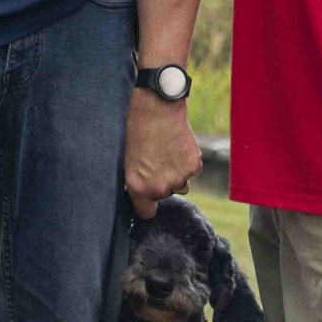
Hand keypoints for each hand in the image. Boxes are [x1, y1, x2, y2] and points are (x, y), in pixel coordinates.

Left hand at [125, 87, 201, 217]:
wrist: (156, 108)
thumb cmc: (137, 129)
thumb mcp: (127, 160)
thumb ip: (137, 181)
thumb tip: (144, 191)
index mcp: (139, 188)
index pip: (146, 213)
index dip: (147, 205)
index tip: (148, 198)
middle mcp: (159, 187)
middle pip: (164, 193)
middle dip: (162, 180)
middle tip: (156, 159)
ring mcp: (178, 177)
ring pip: (180, 181)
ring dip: (175, 170)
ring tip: (167, 149)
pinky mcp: (194, 166)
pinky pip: (191, 169)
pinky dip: (186, 159)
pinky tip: (177, 144)